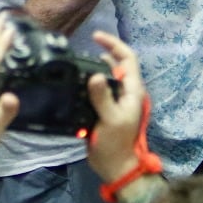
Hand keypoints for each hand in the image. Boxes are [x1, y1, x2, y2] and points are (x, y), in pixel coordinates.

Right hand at [85, 31, 149, 184]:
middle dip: (101, 52)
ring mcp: (113, 100)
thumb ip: (103, 97)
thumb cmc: (116, 143)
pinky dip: (85, 80)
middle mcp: (124, 92)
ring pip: (105, 75)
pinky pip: (95, 88)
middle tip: (79, 48)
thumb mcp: (111, 119)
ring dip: (92, 65)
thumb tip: (95, 74)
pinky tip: (70, 80)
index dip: (114, 45)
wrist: (114, 165)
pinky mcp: (102, 108)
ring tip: (72, 61)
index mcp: (132, 91)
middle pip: (116, 64)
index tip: (95, 37)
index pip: (128, 59)